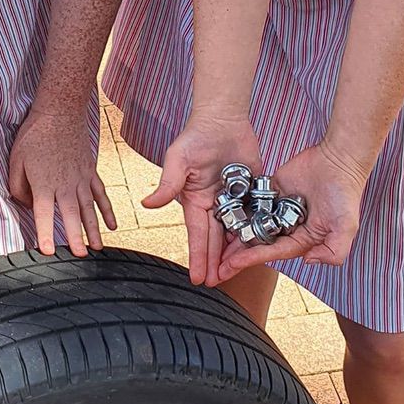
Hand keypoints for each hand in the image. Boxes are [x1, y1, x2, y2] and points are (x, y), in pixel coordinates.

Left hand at [9, 109, 115, 256]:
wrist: (60, 111)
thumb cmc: (34, 136)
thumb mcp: (15, 161)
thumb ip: (18, 187)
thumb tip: (26, 206)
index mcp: (44, 184)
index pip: (44, 214)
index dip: (45, 234)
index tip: (48, 251)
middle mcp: (65, 185)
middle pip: (72, 216)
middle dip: (77, 237)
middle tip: (81, 256)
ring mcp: (81, 179)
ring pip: (89, 209)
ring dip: (94, 230)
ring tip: (98, 249)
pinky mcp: (90, 172)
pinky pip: (101, 195)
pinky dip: (108, 211)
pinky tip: (113, 226)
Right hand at [143, 114, 261, 285]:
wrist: (222, 119)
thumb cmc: (196, 136)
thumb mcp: (178, 160)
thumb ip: (167, 184)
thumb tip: (147, 204)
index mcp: (194, 203)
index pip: (197, 236)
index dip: (198, 257)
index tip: (197, 278)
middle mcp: (212, 206)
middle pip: (214, 241)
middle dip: (214, 264)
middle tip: (215, 285)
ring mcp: (231, 201)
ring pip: (233, 233)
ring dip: (232, 255)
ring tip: (233, 276)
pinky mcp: (248, 193)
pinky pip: (252, 217)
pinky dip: (253, 233)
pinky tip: (256, 250)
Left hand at [217, 142, 368, 282]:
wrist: (339, 158)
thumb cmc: (345, 194)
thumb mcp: (345, 227)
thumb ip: (333, 251)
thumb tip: (309, 261)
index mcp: (300, 240)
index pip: (271, 252)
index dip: (250, 259)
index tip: (231, 265)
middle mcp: (286, 228)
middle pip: (256, 245)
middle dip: (236, 258)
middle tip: (214, 268)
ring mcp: (275, 211)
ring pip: (249, 226)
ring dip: (232, 238)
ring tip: (211, 249)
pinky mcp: (268, 193)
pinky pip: (249, 205)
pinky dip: (235, 213)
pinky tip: (217, 221)